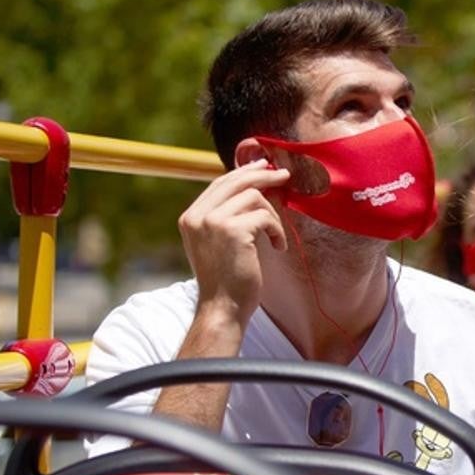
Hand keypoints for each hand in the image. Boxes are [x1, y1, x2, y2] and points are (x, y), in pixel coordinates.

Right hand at [178, 159, 289, 323]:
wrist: (222, 307)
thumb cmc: (226, 279)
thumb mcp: (217, 243)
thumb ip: (224, 217)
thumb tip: (252, 187)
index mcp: (190, 217)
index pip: (220, 183)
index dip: (243, 173)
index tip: (264, 167)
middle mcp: (197, 216)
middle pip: (236, 181)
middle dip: (263, 176)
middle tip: (285, 175)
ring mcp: (213, 221)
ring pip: (255, 197)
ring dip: (273, 216)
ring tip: (276, 237)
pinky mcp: (233, 230)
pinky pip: (265, 216)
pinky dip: (277, 230)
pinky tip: (278, 247)